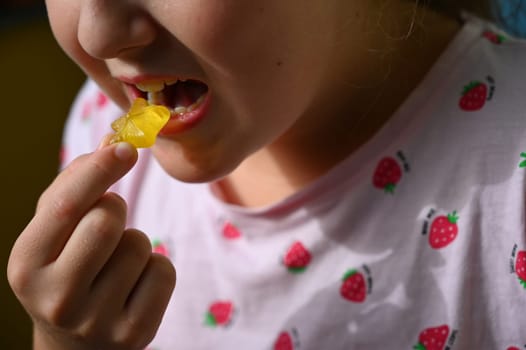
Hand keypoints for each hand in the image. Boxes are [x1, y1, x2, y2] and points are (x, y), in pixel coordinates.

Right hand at [7, 142, 175, 349]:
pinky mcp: (136, 333)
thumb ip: (75, 187)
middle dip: (115, 209)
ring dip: (135, 242)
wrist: (75, 343)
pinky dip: (155, 268)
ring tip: (115, 265)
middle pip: (108, 221)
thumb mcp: (53, 234)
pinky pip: (164, 270)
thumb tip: (113, 145)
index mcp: (26, 266)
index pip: (66, 208)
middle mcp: (57, 298)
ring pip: (140, 244)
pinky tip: (134, 286)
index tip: (126, 148)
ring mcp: (98, 321)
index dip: (98, 171)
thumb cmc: (66, 269)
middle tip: (107, 224)